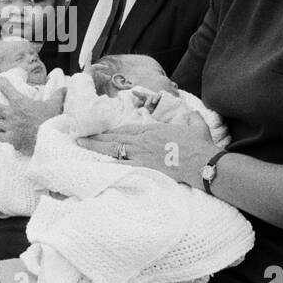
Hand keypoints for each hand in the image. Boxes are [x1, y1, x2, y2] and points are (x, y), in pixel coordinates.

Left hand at [0, 77, 64, 154]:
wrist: (49, 141)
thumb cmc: (52, 121)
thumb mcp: (56, 105)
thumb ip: (58, 95)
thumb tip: (65, 88)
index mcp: (20, 102)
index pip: (6, 88)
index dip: (2, 83)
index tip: (0, 81)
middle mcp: (11, 113)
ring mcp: (9, 127)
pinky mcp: (9, 139)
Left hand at [75, 113, 214, 187]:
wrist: (202, 162)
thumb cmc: (200, 144)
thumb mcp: (196, 125)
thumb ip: (191, 118)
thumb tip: (192, 113)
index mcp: (154, 129)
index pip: (127, 128)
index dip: (113, 130)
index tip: (102, 130)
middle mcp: (144, 140)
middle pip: (116, 137)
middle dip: (97, 136)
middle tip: (80, 134)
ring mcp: (142, 155)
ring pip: (114, 149)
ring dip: (96, 146)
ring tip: (82, 144)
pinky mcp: (144, 168)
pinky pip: (122, 165)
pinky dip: (108, 163)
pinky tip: (97, 162)